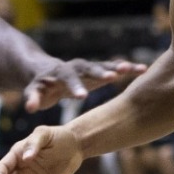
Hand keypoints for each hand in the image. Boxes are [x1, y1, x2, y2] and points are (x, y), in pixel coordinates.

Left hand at [23, 57, 145, 111]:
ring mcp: (88, 68)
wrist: (45, 73)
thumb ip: (32, 99)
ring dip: (120, 67)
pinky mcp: (98, 71)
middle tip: (113, 76)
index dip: (74, 86)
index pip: (67, 78)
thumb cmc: (38, 86)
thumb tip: (30, 108)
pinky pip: (114, 69)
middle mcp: (76, 67)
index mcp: (59, 73)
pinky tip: (143, 69)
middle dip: (100, 72)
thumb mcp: (32, 92)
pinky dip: (127, 68)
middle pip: (89, 68)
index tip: (82, 97)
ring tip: (137, 69)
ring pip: (105, 65)